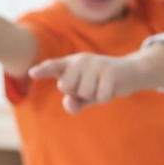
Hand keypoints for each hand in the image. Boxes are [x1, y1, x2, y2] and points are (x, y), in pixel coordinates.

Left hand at [28, 52, 146, 113]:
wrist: (131, 72)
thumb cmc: (101, 84)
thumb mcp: (85, 96)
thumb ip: (74, 103)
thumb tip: (69, 104)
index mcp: (70, 64)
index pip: (53, 66)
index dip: (43, 70)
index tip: (32, 73)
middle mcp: (81, 60)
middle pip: (65, 86)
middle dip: (77, 93)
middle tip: (90, 86)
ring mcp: (95, 64)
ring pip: (84, 92)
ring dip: (94, 95)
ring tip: (102, 85)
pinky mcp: (109, 71)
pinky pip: (100, 96)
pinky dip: (105, 97)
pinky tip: (111, 87)